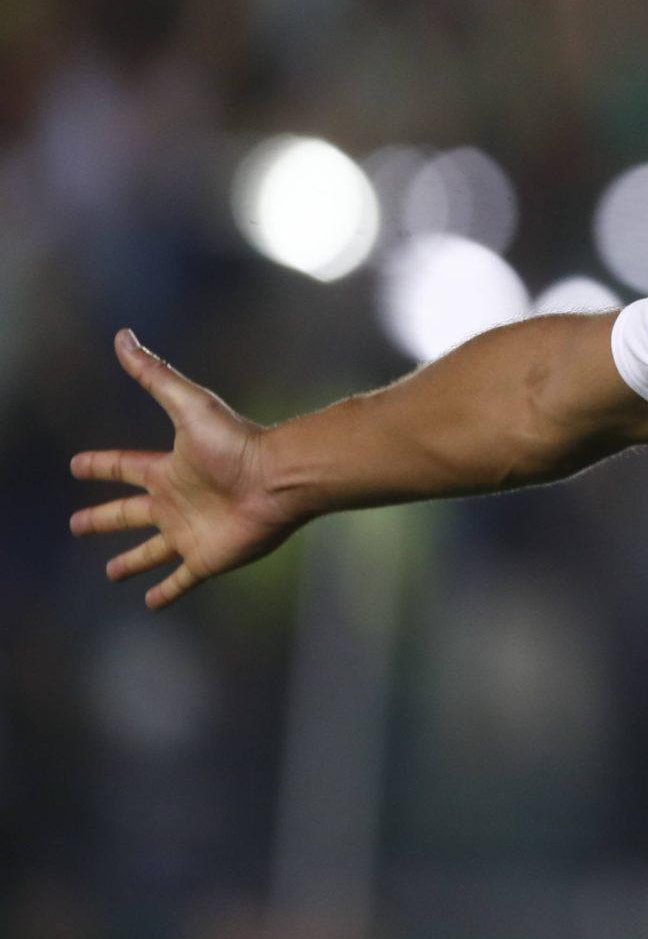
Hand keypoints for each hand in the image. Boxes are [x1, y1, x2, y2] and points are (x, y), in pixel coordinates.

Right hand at [69, 330, 298, 608]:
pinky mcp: (207, 559)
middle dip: (103, 519)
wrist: (279, 478)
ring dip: (132, 562)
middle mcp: (176, 503)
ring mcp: (190, 533)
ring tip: (112, 573)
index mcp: (169, 470)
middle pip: (129, 514)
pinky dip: (166, 591)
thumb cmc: (237, 443)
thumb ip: (155, 375)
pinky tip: (152, 602)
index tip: (75, 465)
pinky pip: (181, 580)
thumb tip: (123, 336)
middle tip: (76, 525)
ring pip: (151, 552)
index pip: (124, 468)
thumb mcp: (188, 405)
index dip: (100, 467)